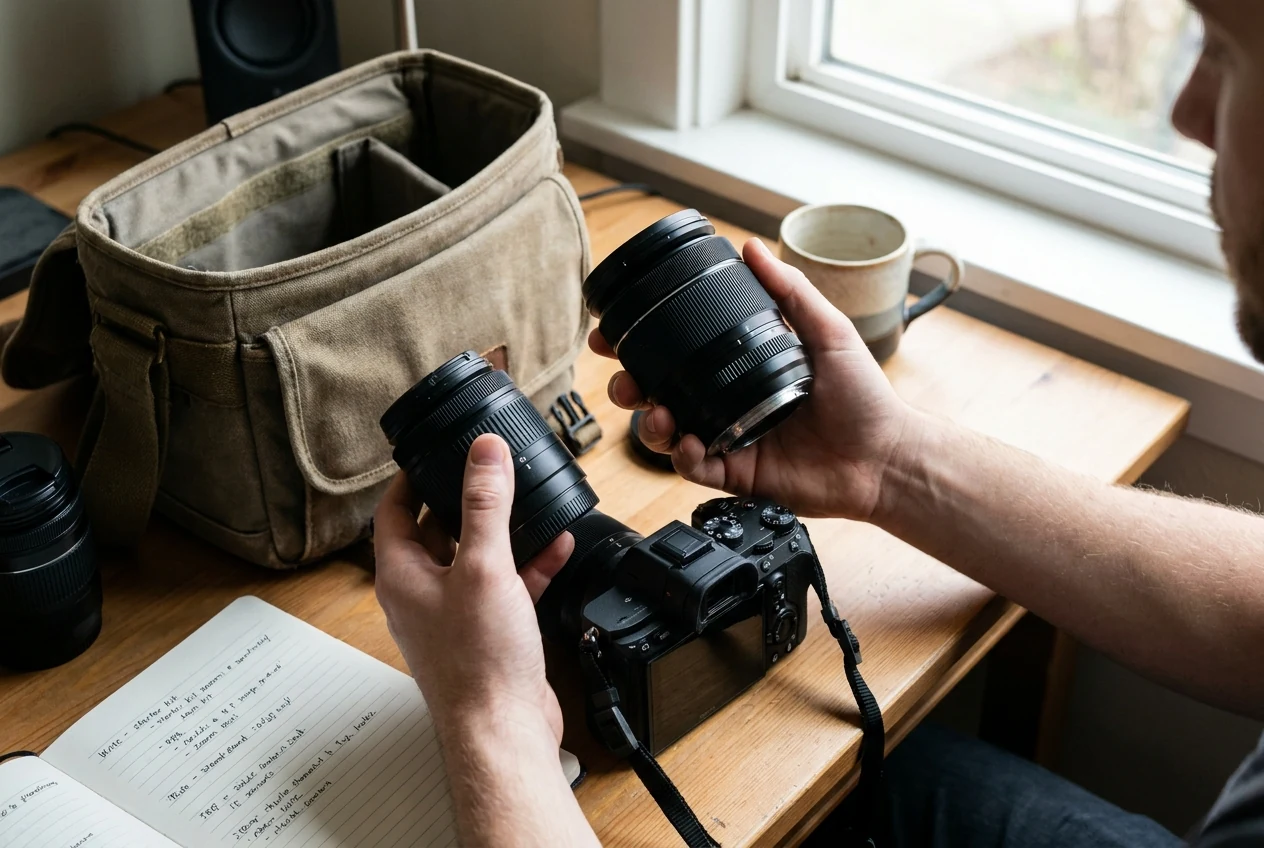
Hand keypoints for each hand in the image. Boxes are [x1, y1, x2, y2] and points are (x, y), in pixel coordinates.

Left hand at [373, 434, 574, 742]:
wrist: (503, 729)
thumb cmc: (478, 664)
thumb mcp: (483, 566)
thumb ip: (485, 505)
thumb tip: (483, 453)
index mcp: (403, 575)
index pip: (395, 510)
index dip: (412, 477)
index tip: (433, 452)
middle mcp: (423, 594)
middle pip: (436, 531)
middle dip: (464, 499)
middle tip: (486, 470)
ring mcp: (455, 615)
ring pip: (475, 558)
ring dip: (502, 531)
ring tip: (526, 501)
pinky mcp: (488, 632)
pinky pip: (506, 586)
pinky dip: (528, 565)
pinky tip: (556, 547)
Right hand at [597, 237, 913, 519]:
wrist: (885, 457)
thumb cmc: (865, 398)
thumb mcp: (828, 331)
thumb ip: (790, 291)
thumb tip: (753, 248)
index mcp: (742, 369)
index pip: (680, 355)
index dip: (643, 346)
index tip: (613, 334)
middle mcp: (729, 404)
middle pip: (660, 394)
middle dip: (630, 387)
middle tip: (625, 382)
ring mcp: (730, 440)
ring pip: (668, 434)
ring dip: (650, 424)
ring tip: (657, 413)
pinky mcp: (738, 475)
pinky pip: (694, 469)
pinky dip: (681, 457)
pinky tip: (687, 442)